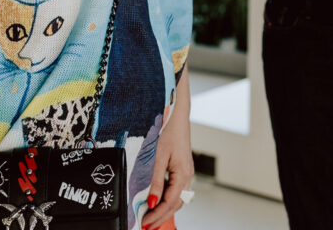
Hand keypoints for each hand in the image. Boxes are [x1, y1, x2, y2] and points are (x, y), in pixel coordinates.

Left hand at [141, 76, 193, 229]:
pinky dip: (167, 201)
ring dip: (164, 211)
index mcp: (184, 174)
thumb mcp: (159, 158)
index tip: (144, 224)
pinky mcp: (182, 169)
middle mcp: (187, 176)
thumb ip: (156, 182)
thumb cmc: (169, 132)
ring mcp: (186, 173)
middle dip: (161, 217)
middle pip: (175, 204)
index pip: (170, 203)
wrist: (177, 115)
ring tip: (151, 219)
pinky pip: (176, 191)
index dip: (157, 215)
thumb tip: (151, 202)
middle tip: (146, 227)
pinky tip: (158, 203)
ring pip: (177, 199)